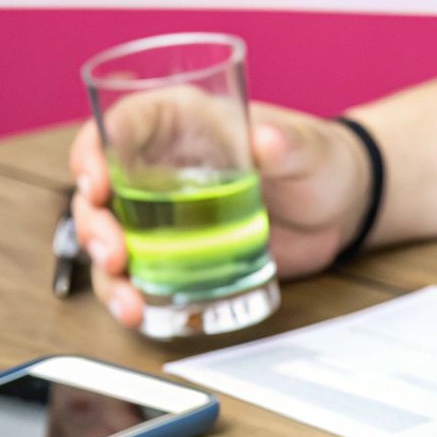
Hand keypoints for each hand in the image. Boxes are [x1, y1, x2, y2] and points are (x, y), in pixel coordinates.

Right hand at [69, 101, 372, 328]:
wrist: (341, 209)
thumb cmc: (319, 160)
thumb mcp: (308, 148)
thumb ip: (288, 144)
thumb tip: (268, 141)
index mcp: (181, 122)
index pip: (120, 125)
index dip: (95, 150)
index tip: (97, 183)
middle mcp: (160, 167)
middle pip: (101, 191)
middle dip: (95, 225)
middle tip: (114, 255)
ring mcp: (164, 215)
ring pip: (111, 240)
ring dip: (108, 273)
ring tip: (130, 303)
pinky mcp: (177, 255)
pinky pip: (139, 274)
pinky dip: (132, 295)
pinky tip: (141, 314)